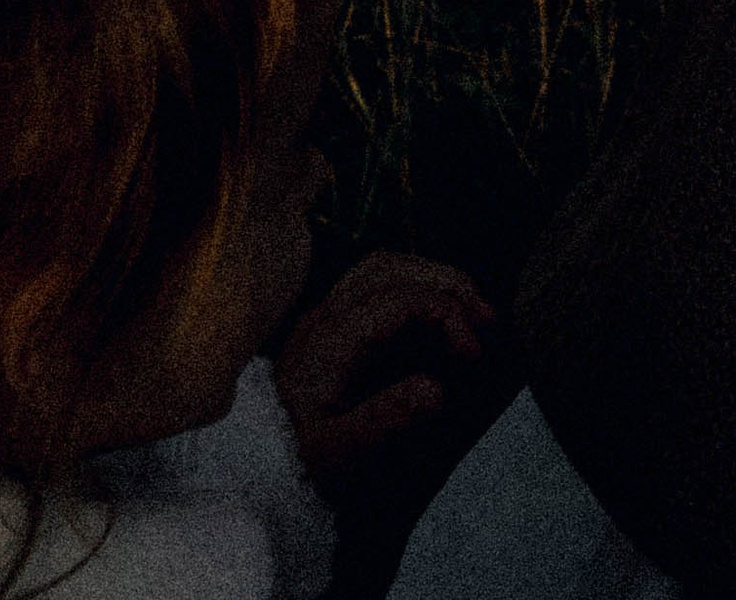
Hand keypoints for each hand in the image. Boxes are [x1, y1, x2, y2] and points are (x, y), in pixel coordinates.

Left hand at [274, 251, 497, 484]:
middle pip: (393, 267)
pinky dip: (412, 288)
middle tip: (487, 319)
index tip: (474, 353)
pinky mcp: (326, 327)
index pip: (401, 298)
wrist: (248, 468)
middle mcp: (324, 316)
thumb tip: (439, 389)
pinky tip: (433, 317)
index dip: (447, 315)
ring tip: (468, 310)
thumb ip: (385, 420)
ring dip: (431, 279)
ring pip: (383, 268)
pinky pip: (373, 284)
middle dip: (448, 284)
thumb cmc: (294, 463)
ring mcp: (322, 317)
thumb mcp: (337, 455)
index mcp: (330, 340)